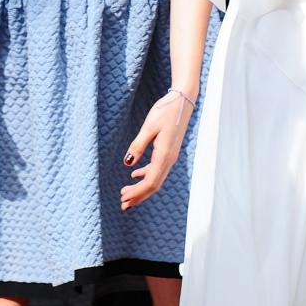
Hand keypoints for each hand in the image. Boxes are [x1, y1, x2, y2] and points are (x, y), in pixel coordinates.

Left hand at [120, 89, 195, 210]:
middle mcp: (170, 159)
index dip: (137, 193)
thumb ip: (137, 146)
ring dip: (142, 188)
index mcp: (164, 155)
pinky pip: (158, 169)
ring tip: (126, 194)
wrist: (183, 101)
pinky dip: (146, 176)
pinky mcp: (169, 151)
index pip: (150, 182)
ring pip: (156, 179)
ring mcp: (171, 156)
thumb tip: (127, 164)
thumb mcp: (148, 127)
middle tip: (123, 205)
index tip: (123, 199)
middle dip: (139, 196)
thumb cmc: (165, 111)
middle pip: (154, 185)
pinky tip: (135, 175)